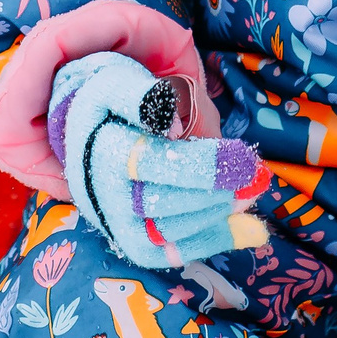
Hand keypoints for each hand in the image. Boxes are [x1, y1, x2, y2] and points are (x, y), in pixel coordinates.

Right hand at [50, 52, 270, 267]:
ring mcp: (113, 221)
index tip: (245, 155)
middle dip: (214, 193)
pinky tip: (247, 231)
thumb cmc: (111, 104)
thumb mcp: (119, 84)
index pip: (154, 163)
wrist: (82, 133)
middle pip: (162, 204)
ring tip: (251, 198)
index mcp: (101, 150)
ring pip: (166, 234)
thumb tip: (172, 120)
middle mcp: (102, 193)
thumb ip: (144, 97)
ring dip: (216, 220)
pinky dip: (208, 242)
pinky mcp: (128, 239)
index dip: (203, 165)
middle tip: (254, 178)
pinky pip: (167, 253)